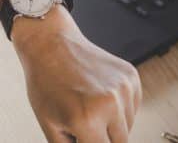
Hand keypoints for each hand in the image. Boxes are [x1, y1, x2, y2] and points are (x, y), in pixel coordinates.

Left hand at [12, 6, 141, 142]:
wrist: (50, 44)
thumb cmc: (44, 81)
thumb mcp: (49, 123)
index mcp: (86, 118)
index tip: (83, 137)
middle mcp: (109, 103)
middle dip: (101, 139)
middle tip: (83, 125)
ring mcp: (123, 88)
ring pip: (128, 127)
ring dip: (112, 125)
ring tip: (87, 106)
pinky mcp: (131, 77)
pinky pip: (132, 107)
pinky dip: (119, 108)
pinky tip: (97, 95)